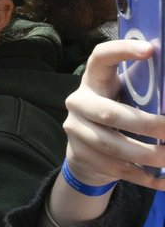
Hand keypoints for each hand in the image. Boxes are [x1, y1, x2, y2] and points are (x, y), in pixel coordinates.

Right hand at [62, 39, 164, 188]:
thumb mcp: (126, 95)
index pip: (100, 58)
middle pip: (110, 114)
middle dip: (148, 125)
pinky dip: (144, 177)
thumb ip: (146, 88)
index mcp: (94, 80)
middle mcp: (78, 103)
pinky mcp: (81, 156)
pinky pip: (115, 169)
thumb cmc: (118, 113)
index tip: (150, 50)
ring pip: (113, 146)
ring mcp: (75, 131)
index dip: (121, 51)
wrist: (88, 150)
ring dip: (150, 155)